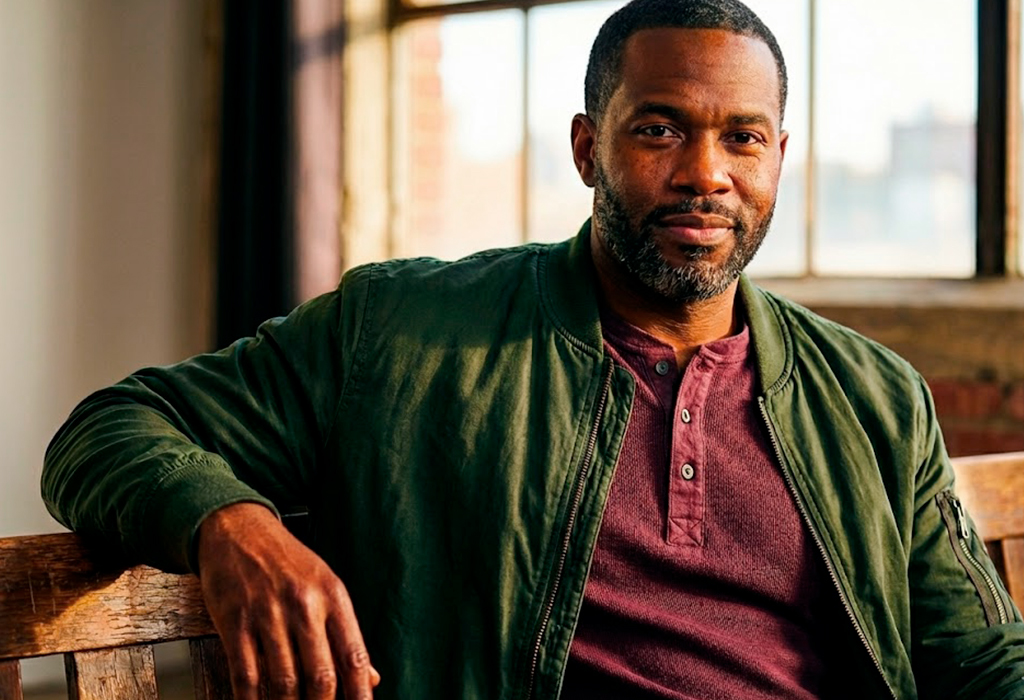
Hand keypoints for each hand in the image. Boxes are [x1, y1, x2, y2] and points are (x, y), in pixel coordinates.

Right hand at [196, 502, 379, 698]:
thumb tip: (371, 678)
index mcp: (333, 595)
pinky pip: (246, 676)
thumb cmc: (286, 561)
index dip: (361, 693)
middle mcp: (303, 605)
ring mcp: (267, 614)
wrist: (237, 529)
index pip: (354, 656)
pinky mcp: (235, 622)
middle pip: (321, 676)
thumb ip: (345, 634)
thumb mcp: (325, 586)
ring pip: (284, 682)